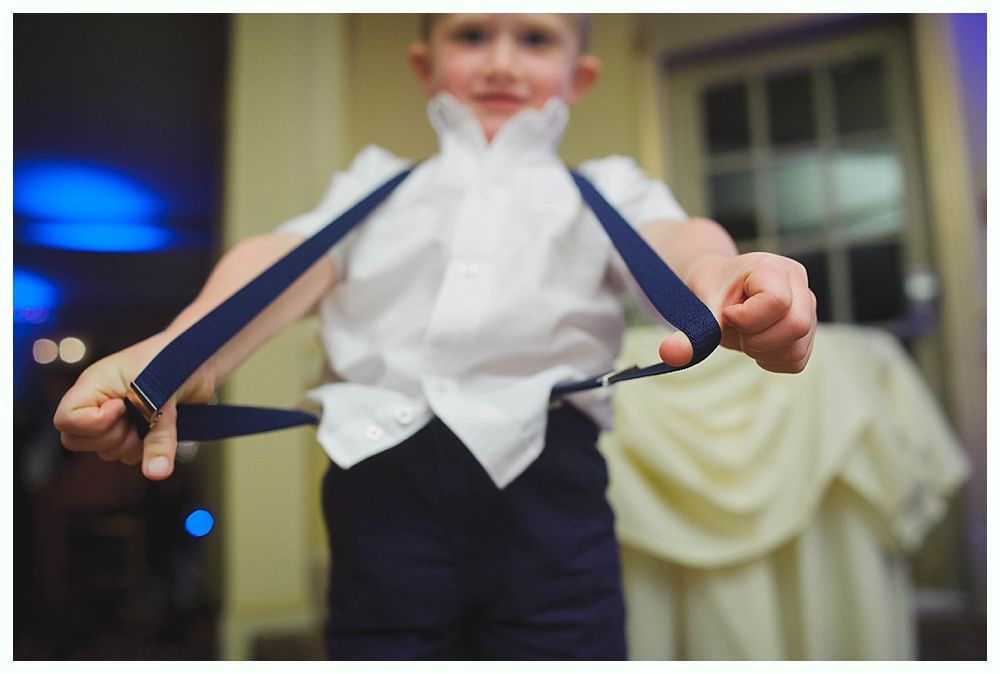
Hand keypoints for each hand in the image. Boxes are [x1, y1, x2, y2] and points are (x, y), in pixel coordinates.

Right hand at [52, 336, 214, 479]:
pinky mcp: (136, 428)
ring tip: (152, 419)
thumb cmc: (176, 361)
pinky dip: (144, 450)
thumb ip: (158, 437)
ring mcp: (117, 416)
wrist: (203, 357)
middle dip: (111, 439)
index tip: (121, 408)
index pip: (65, 419)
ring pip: (106, 452)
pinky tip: (159, 428)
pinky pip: (127, 454)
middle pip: (77, 441)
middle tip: (138, 417)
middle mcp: (100, 402)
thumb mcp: (164, 398)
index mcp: (95, 384)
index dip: (92, 423)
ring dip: (131, 445)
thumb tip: (157, 473)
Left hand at [659, 252, 816, 372]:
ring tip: (745, 335)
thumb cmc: (713, 292)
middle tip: (737, 330)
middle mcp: (798, 284)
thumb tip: (670, 355)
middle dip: (758, 338)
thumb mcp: (700, 308)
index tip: (728, 314)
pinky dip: (772, 361)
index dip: (748, 318)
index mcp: (773, 268)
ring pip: (797, 348)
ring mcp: (807, 307)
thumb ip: (690, 332)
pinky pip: (797, 360)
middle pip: (796, 326)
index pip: (777, 301)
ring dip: (763, 352)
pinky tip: (756, 344)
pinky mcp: (807, 330)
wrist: (720, 290)